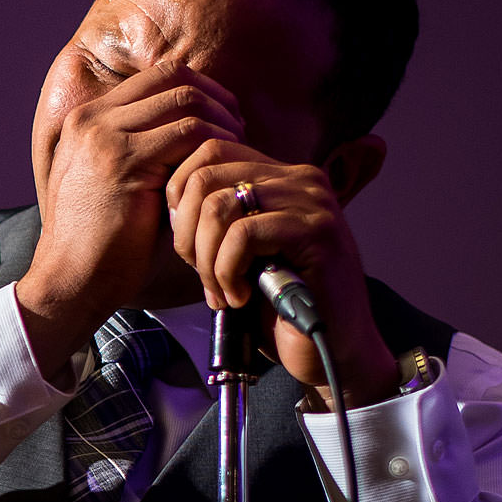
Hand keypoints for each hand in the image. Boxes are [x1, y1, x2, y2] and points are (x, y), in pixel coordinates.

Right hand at [20, 64, 247, 368]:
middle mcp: (91, 119)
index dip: (201, 89)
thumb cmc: (103, 243)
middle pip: (174, 79)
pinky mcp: (124, 160)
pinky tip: (222, 170)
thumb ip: (149, 148)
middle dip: (217, 100)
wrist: (71, 280)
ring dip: (220, 123)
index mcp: (87, 119)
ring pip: (186, 101)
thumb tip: (204, 127)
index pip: (157, 77)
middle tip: (239, 129)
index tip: (225, 117)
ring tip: (234, 152)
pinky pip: (189, 133)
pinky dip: (214, 146)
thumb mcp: (119, 182)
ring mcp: (104, 136)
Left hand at [166, 140, 396, 405]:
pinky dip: (227, 271)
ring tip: (221, 291)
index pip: (209, 152)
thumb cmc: (280, 305)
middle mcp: (300, 179)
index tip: (187, 246)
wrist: (331, 348)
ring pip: (220, 206)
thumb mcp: (240, 253)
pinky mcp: (317, 232)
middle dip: (187, 233)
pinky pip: (244, 235)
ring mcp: (312, 202)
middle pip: (206, 176)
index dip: (179, 197)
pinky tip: (240, 295)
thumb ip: (216, 221)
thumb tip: (170, 204)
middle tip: (199, 272)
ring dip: (206, 258)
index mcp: (280, 176)